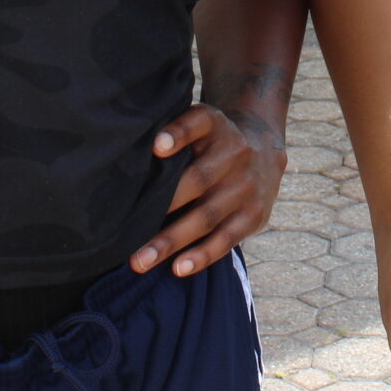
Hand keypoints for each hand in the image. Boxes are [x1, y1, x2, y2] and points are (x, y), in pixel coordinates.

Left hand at [131, 104, 284, 279]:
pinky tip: (179, 268)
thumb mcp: (198, 124)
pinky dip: (203, 255)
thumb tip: (126, 158)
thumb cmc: (210, 143)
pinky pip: (227, 238)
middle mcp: (235, 153)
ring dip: (172, 241)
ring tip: (141, 261)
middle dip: (161, 207)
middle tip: (125, 232)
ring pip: (207, 217)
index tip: (156, 147)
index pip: (198, 123)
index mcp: (215, 125)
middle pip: (197, 180)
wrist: (264, 151)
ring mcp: (246, 186)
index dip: (179, 133)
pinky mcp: (255, 215)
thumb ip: (171, 134)